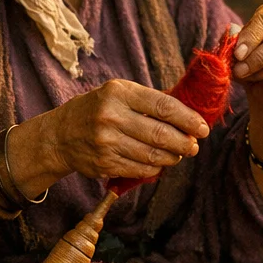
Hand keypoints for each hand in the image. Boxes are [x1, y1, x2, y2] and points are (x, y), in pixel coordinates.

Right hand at [38, 78, 208, 180]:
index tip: (203, 128)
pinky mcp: (105, 163)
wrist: (60, 135)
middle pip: (161, 134)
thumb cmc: (97, 109)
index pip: (163, 106)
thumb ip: (148, 101)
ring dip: (172, 157)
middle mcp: (111, 116)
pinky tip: (159, 163)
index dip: (188, 119)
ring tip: (179, 154)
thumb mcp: (117, 93)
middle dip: (185, 143)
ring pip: (153, 155)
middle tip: (194, 146)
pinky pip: (140, 169)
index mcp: (118, 92)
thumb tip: (188, 116)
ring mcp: (106, 142)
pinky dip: (155, 168)